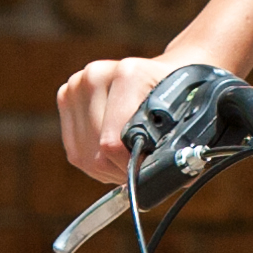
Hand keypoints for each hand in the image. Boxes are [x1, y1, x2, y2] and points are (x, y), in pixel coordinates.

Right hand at [59, 54, 207, 185]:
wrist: (168, 71)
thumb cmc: (179, 98)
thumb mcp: (185, 119)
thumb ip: (173, 148)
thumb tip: (161, 181)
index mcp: (128, 74)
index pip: (113, 143)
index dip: (132, 168)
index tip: (148, 173)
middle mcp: (96, 75)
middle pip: (96, 153)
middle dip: (121, 169)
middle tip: (142, 167)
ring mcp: (77, 84)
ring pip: (83, 155)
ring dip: (107, 168)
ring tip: (129, 158)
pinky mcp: (66, 96)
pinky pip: (75, 149)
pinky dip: (94, 159)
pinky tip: (114, 151)